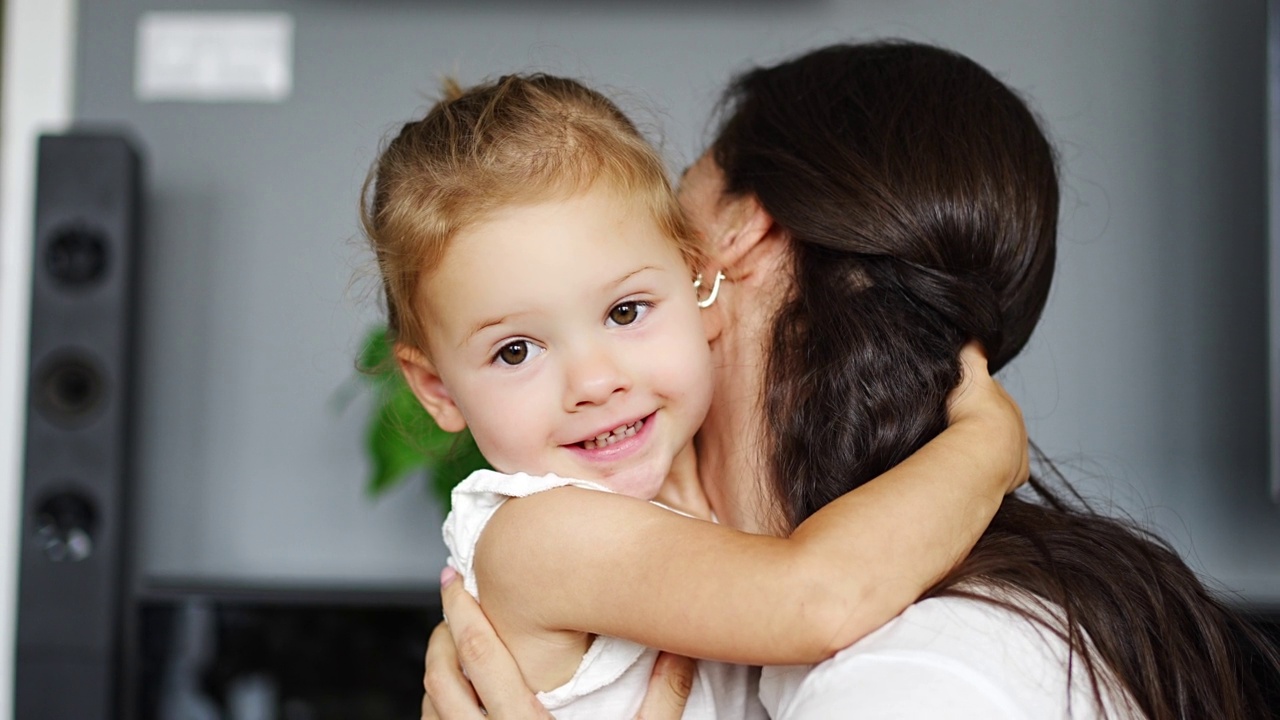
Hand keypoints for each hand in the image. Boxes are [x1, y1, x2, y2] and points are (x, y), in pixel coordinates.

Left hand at [421, 568, 696, 718]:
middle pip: (440, 677)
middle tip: (453, 603)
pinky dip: (438, 708)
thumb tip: (683, 645)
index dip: (461, 611)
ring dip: (436, 669)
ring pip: (430, 708)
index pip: (481, 657)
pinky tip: (456, 697)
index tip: (454, 579)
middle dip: (441, 633)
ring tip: (453, 645)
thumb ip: (663, 697)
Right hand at [947, 342, 1028, 493]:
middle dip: (983, 427)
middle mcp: (1018, 427)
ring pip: (1004, 449)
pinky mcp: (1017, 475)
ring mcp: (1019, 452)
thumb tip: (974, 332)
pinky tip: (976, 472)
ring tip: (965, 455)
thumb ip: (971, 351)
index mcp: (1007, 403)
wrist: (982, 449)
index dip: (975, 401)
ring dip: (988, 451)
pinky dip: (994, 473)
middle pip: (1000, 425)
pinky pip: (1007, 473)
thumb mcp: (969, 370)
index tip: (959, 404)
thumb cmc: (971, 411)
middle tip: (959, 431)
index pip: (992, 399)